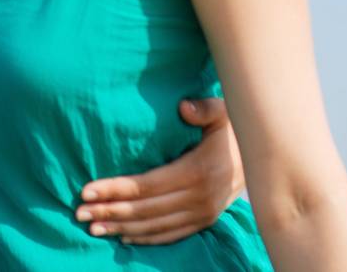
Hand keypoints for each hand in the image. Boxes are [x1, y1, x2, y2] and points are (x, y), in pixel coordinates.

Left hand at [74, 97, 243, 244]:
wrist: (267, 157)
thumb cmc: (235, 128)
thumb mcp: (224, 112)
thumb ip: (203, 108)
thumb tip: (183, 108)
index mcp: (198, 172)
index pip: (146, 186)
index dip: (115, 189)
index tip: (87, 190)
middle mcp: (200, 199)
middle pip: (145, 210)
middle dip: (109, 211)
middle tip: (79, 212)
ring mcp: (203, 213)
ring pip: (154, 226)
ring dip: (121, 228)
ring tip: (93, 227)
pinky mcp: (206, 221)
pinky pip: (171, 234)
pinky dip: (146, 238)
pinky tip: (124, 237)